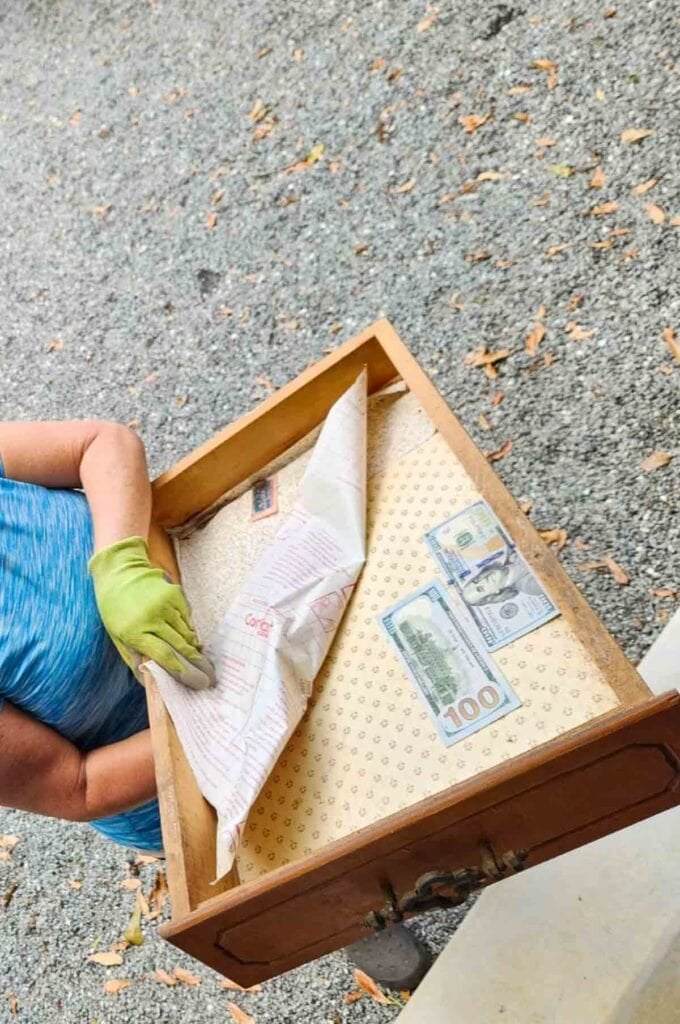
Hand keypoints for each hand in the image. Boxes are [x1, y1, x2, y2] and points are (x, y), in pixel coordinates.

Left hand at [89, 536, 215, 689]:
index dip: (181, 670)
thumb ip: (133, 658)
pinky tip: (185, 634)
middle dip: (195, 663)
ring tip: (198, 657)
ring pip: (186, 632)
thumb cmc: (115, 608)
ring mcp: (165, 605)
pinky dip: (188, 628)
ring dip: (192, 646)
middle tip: (208, 675)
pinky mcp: (175, 594)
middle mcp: (152, 618)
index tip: (193, 680)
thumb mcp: (117, 636)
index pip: (164, 655)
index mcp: (135, 632)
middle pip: (180, 645)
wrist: (120, 573)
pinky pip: (187, 618)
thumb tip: (148, 682)